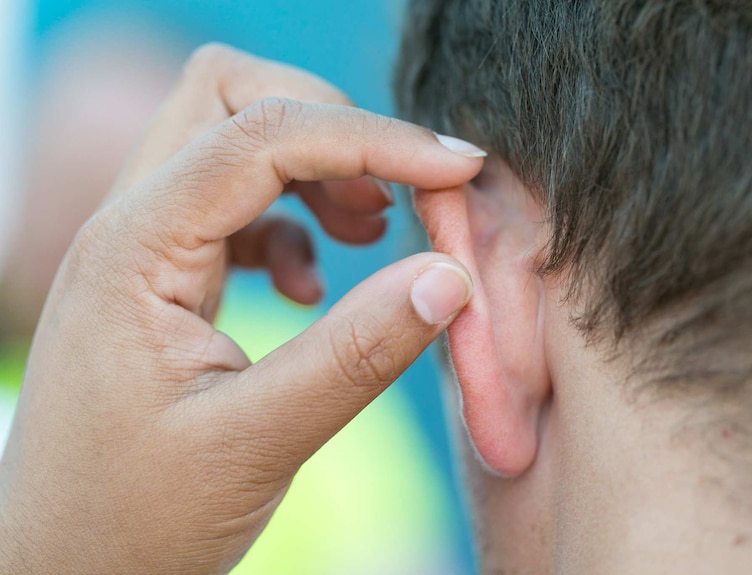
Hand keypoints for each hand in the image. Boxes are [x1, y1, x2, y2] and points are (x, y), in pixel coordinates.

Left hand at [0, 44, 482, 573]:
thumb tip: (449, 277)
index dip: (371, 138)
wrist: (65, 566)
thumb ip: (356, 355)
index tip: (455, 169)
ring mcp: (146, 248)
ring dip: (318, 170)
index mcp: (136, 250)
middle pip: (232, 100)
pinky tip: (313, 284)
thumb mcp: (254, 443)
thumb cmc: (132, 521)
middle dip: (333, 126)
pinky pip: (236, 206)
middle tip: (405, 195)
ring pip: (236, 142)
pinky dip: (293, 221)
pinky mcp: (167, 277)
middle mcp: (132, 227)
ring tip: (372, 228)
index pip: (260, 137)